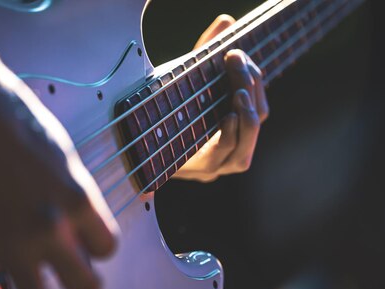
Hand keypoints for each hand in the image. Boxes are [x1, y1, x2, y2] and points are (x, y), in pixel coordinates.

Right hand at [0, 74, 118, 288]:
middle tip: (66, 281)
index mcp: (79, 199)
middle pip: (88, 287)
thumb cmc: (9, 116)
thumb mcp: (60, 151)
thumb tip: (73, 220)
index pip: (107, 249)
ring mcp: (10, 246)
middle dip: (80, 287)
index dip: (95, 251)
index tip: (81, 246)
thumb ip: (70, 191)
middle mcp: (52, 229)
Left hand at [174, 15, 268, 181]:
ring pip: (246, 148)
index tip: (236, 53)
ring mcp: (214, 165)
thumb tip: (226, 21)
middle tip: (235, 61)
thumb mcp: (184, 79)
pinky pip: (224, 157)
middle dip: (251, 88)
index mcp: (229, 129)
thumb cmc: (158, 107)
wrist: (125, 139)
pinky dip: (230, 136)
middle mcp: (227, 151)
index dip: (254, 80)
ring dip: (247, 116)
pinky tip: (227, 116)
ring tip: (238, 91)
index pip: (259, 108)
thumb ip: (205, 52)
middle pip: (257, 121)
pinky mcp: (198, 170)